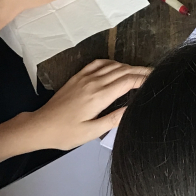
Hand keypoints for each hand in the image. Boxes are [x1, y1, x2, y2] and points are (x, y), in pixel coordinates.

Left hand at [21, 60, 151, 150]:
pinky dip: (111, 62)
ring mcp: (85, 77)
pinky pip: (98, 63)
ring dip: (128, 66)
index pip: (127, 82)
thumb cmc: (65, 133)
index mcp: (98, 97)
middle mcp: (93, 83)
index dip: (143, 79)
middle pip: (123, 71)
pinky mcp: (78, 77)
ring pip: (112, 65)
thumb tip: (131, 109)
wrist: (40, 126)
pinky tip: (117, 66)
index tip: (155, 79)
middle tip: (154, 72)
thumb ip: (112, 120)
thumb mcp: (90, 133)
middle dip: (140, 70)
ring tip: (140, 71)